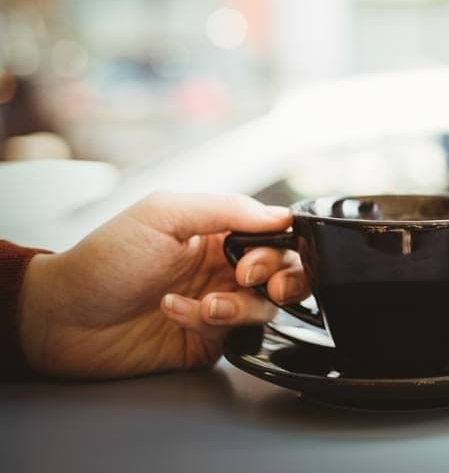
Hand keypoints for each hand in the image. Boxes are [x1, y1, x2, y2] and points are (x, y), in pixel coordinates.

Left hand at [18, 191, 311, 378]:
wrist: (61, 318)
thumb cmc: (104, 260)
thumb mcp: (163, 214)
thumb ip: (226, 209)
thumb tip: (282, 216)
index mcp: (218, 232)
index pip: (275, 234)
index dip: (280, 246)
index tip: (257, 257)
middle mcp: (223, 268)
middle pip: (285, 272)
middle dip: (280, 278)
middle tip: (251, 281)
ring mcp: (219, 305)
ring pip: (266, 308)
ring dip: (239, 305)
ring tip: (205, 305)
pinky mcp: (209, 341)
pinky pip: (235, 335)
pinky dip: (210, 323)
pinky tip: (175, 313)